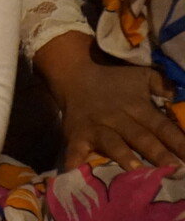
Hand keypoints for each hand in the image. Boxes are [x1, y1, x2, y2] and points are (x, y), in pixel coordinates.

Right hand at [55, 58, 184, 169]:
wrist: (75, 74)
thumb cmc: (115, 80)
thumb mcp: (142, 76)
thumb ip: (162, 85)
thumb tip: (176, 95)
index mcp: (138, 108)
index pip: (162, 126)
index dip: (178, 141)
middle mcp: (118, 119)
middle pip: (141, 137)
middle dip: (158, 154)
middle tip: (174, 169)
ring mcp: (96, 128)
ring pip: (112, 143)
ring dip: (124, 156)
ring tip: (137, 170)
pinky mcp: (76, 135)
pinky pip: (74, 150)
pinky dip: (75, 163)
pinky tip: (78, 173)